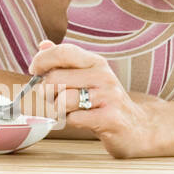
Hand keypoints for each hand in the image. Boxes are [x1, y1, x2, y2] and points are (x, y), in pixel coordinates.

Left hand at [29, 40, 162, 157]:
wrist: (140, 128)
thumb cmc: (105, 102)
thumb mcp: (88, 77)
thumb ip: (65, 62)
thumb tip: (43, 45)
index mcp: (96, 62)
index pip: (63, 51)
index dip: (42, 60)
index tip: (34, 71)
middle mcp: (103, 76)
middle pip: (55, 79)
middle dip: (46, 93)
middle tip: (54, 99)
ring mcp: (108, 97)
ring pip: (62, 100)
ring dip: (60, 110)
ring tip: (72, 111)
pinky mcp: (110, 118)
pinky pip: (74, 119)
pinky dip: (71, 122)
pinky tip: (83, 121)